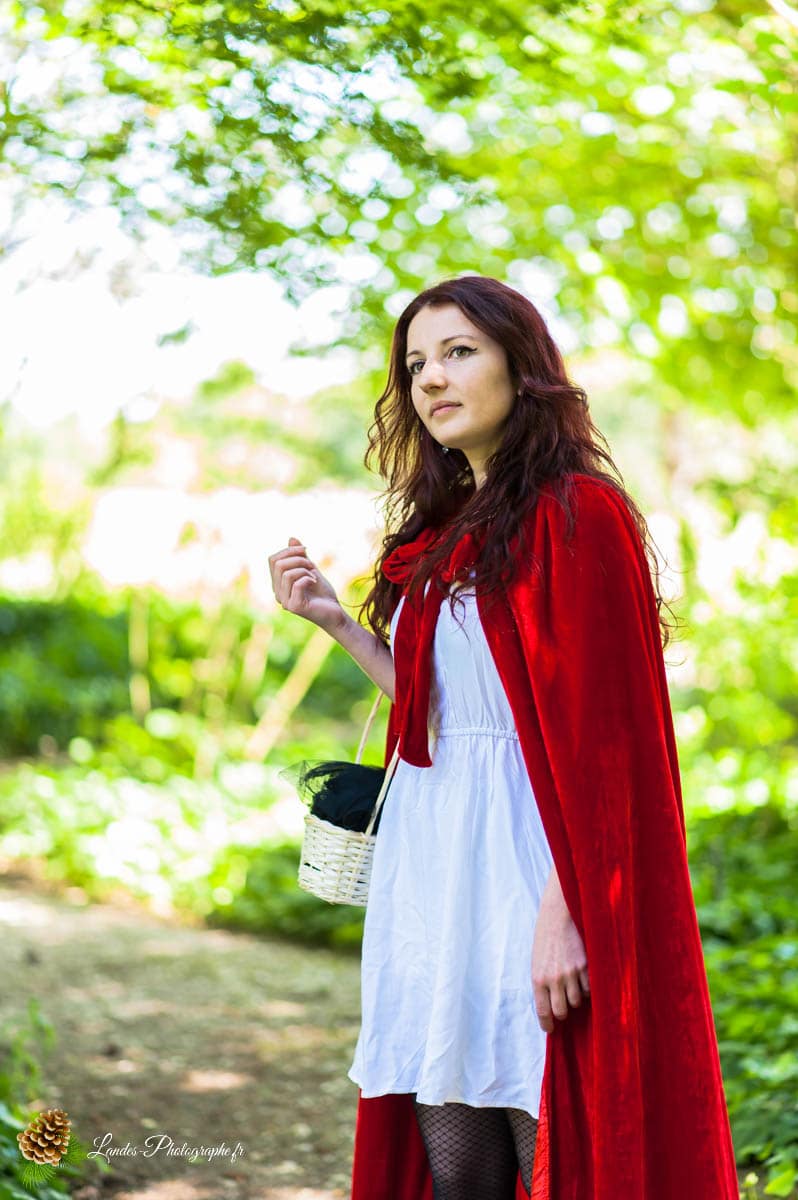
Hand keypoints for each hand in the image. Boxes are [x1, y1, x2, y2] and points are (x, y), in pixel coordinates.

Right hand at [268, 537, 344, 631]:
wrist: (335, 613)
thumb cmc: (322, 593)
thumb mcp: (311, 569)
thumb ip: (301, 556)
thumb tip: (291, 538)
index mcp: (278, 584)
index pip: (272, 560)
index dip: (288, 550)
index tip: (305, 550)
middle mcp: (278, 593)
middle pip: (278, 564)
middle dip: (298, 558)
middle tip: (312, 565)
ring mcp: (284, 601)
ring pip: (286, 573)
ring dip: (304, 569)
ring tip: (314, 575)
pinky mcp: (294, 607)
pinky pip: (297, 584)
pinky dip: (308, 578)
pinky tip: (315, 582)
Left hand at [531, 893, 589, 1033]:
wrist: (558, 916)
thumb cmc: (545, 939)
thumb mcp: (537, 962)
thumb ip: (543, 983)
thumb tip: (550, 1006)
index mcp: (538, 978)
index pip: (543, 1011)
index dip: (548, 1024)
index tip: (551, 1030)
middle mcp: (554, 979)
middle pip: (562, 1011)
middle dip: (563, 1012)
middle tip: (564, 1008)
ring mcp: (571, 974)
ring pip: (577, 1001)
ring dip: (576, 998)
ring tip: (573, 986)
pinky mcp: (586, 967)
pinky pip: (589, 989)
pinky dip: (587, 988)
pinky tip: (583, 979)